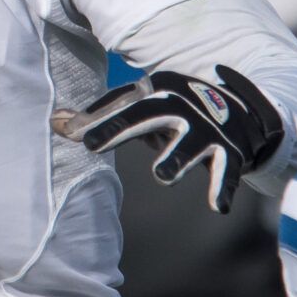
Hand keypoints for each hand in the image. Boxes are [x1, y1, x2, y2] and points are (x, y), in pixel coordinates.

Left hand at [51, 64, 283, 212]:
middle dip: (122, 127)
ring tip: (162, 177)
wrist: (242, 107)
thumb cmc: (174, 111)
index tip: (72, 135)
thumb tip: (54, 123)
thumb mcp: (142, 107)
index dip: (96, 118)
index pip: (121, 103)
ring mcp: (207, 129)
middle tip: (93, 145)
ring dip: (176, 158)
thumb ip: (101, 117)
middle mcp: (181, 104)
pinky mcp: (231, 151)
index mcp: (156, 89)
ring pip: (190, 143)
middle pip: (150, 113)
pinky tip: (217, 207)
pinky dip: (223, 188)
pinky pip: (226, 171)